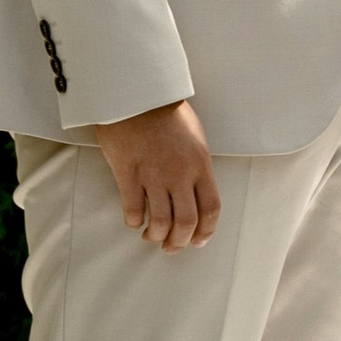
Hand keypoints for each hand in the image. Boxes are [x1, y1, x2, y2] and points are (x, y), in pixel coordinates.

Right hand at [97, 100, 222, 250]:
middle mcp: (180, 174)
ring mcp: (154, 175)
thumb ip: (197, 167)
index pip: (211, 209)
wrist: (137, 93)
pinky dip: (133, 222)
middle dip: (179, 243)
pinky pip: (133, 210)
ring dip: (155, 237)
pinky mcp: (129, 173)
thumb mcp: (195, 138)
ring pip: (160, 223)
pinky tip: (134, 220)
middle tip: (171, 247)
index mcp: (201, 165)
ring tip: (150, 236)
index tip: (198, 241)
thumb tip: (196, 193)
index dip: (206, 232)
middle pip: (187, 223)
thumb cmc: (166, 113)